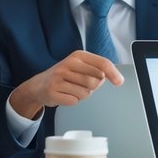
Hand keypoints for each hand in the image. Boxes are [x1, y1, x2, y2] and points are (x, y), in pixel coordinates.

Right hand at [8, 52, 123, 120]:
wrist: (38, 86)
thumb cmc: (63, 76)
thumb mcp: (79, 67)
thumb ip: (97, 70)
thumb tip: (113, 78)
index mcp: (77, 56)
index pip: (102, 63)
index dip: (113, 73)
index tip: (120, 82)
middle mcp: (68, 64)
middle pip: (95, 81)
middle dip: (93, 87)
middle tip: (81, 85)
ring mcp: (59, 77)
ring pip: (85, 93)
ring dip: (82, 95)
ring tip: (72, 89)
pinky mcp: (53, 91)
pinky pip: (74, 101)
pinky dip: (72, 101)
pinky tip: (64, 95)